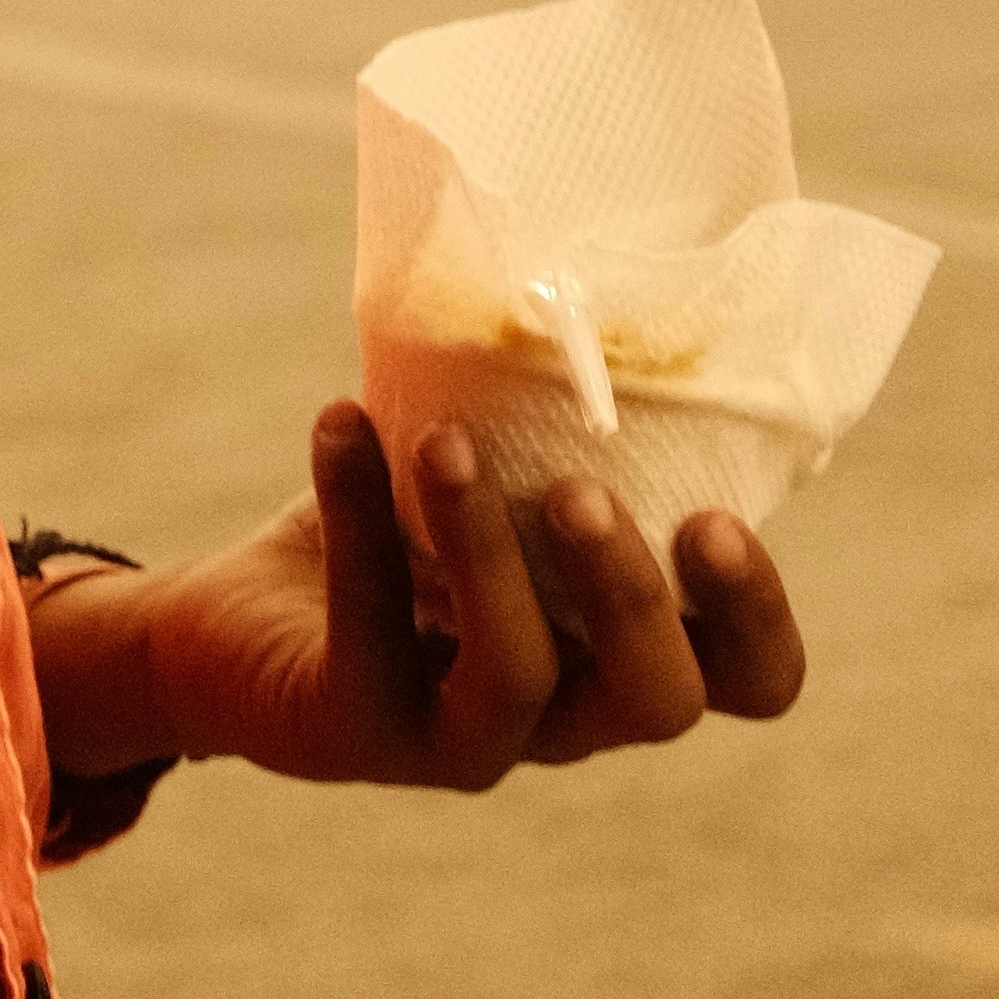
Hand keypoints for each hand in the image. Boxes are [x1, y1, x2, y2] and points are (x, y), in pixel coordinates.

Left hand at [32, 401, 805, 796]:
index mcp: (622, 647)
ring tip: (445, 441)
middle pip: (658, 701)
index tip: (716, 517)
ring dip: (486, 551)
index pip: (749, 679)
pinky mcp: (356, 730)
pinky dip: (357, 516)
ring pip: (515, 680)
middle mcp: (566, 712)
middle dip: (634, 593)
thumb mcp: (494, 465)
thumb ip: (550, 410)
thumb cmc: (404, 520)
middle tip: (580, 490)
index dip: (755, 617)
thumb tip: (586, 259)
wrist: (242, 619)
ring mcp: (463, 739)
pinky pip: (368, 638)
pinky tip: (339, 422)